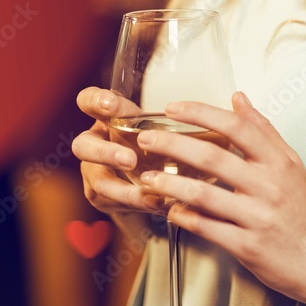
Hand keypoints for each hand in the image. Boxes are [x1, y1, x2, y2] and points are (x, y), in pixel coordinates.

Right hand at [71, 86, 166, 216]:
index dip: (95, 101)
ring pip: (99, 181)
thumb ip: (176, 117)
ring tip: (148, 193)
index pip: (88, 101)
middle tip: (130, 160)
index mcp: (106, 117)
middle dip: (105, 153)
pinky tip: (157, 204)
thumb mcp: (161, 122)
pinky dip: (136, 204)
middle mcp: (94, 142)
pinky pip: (113, 203)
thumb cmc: (155, 138)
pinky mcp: (102, 196)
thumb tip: (222, 112)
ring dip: (123, 190)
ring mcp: (94, 171)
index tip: (111, 105)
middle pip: (83, 146)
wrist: (148, 170)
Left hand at [136, 91, 305, 305]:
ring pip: (204, 194)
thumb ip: (262, 130)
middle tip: (147, 139)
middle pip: (213, 157)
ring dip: (170, 184)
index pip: (235, 126)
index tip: (173, 108)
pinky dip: (184, 217)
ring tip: (147, 179)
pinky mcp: (248, 246)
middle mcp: (268, 186)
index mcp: (278, 161)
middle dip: (173, 145)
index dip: (200, 113)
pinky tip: (169, 209)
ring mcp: (258, 217)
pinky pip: (208, 228)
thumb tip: (238, 98)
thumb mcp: (290, 163)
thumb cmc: (301, 209)